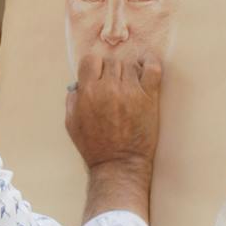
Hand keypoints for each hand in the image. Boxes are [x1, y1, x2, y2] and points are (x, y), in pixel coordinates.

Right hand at [65, 53, 161, 171]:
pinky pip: (153, 68)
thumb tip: (78, 83)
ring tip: (128, 87)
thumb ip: (72, 100)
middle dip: (111, 72)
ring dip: (128, 73)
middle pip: (111, 62)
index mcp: (88, 92)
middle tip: (113, 88)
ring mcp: (130, 91)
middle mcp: (108, 88)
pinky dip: (150, 62)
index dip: (94, 67)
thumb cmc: (94, 147)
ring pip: (129, 65)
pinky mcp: (149, 97)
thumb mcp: (71, 124)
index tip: (98, 77)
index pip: (91, 60)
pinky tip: (145, 64)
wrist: (119, 164)